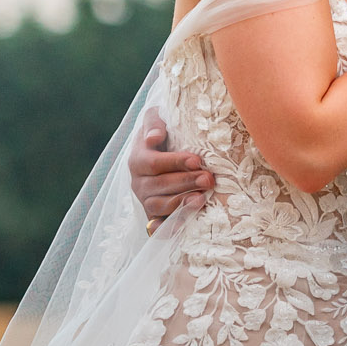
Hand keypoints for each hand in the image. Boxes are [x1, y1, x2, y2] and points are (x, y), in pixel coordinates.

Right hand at [126, 107, 211, 223]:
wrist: (160, 153)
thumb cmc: (163, 134)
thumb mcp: (156, 120)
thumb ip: (154, 123)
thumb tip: (154, 138)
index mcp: (137, 159)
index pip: (153, 163)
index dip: (175, 162)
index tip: (196, 160)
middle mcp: (138, 182)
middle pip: (159, 185)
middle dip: (185, 182)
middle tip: (208, 179)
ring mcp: (145, 201)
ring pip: (160, 205)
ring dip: (182, 202)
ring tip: (202, 198)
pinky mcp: (153, 217)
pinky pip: (159, 226)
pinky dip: (171, 226)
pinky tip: (187, 223)